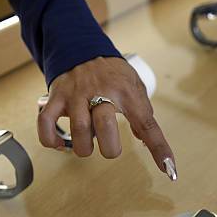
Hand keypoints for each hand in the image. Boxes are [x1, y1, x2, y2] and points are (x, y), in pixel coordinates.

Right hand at [37, 56, 176, 179]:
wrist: (82, 48)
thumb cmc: (112, 73)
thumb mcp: (135, 86)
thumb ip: (142, 113)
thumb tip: (146, 141)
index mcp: (127, 92)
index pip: (147, 124)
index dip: (159, 149)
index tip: (169, 168)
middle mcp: (101, 92)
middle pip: (106, 127)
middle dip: (109, 148)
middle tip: (109, 147)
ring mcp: (76, 95)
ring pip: (79, 130)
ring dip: (84, 147)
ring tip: (87, 144)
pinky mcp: (56, 97)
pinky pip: (46, 123)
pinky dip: (50, 139)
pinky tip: (59, 144)